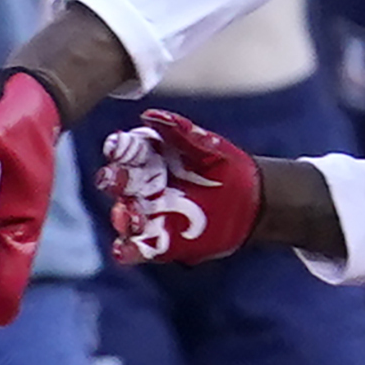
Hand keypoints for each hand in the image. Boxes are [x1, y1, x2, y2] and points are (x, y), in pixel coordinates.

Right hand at [102, 108, 264, 265]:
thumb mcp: (209, 146)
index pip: (127, 151)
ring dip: (122, 217)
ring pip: (124, 217)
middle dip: (113, 181)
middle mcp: (143, 186)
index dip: (119, 149)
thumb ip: (181, 132)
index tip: (116, 148)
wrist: (251, 203)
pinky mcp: (158, 243)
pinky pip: (137, 248)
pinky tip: (125, 249)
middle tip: (114, 180)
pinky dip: (128, 250)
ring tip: (131, 217)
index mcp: (150, 157)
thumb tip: (150, 115)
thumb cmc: (226, 167)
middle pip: (119, 183)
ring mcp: (149, 215)